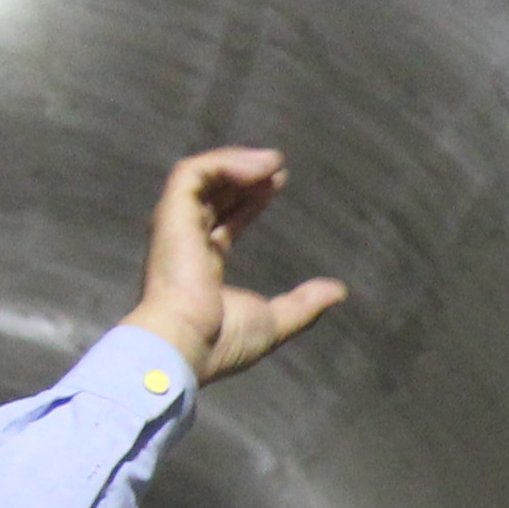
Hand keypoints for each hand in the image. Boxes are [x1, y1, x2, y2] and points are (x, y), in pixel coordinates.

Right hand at [121, 146, 342, 381]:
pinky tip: (260, 168)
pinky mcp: (170, 213)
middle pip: (212, 195)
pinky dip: (225, 162)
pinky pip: (193, 172)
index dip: (249, 201)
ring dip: (237, 162)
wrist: (185, 345)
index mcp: (200, 267)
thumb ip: (303, 305)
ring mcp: (174, 227)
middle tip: (279, 167)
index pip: (223, 221)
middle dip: (244, 175)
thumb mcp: (273, 321)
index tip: (278, 183)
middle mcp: (183, 243)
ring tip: (274, 162)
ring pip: (200, 176)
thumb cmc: (220, 342)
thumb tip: (338, 292)